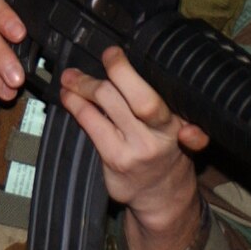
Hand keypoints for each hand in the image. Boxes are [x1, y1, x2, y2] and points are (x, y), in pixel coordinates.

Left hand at [59, 47, 208, 249]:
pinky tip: (69, 99)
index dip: (125, 71)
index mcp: (173, 123)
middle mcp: (154, 137)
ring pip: (102, 107)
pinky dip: (77, 107)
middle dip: (99, 75)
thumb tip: (137, 67)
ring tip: (69, 79)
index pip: (148, 96)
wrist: (164, 196)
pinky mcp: (114, 160)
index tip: (112, 53)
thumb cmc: (168, 152)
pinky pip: (90, 126)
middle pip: (121, 97)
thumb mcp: (181, 128)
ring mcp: (132, 150)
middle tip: (85, 63)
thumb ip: (169, 105)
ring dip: (81, 88)